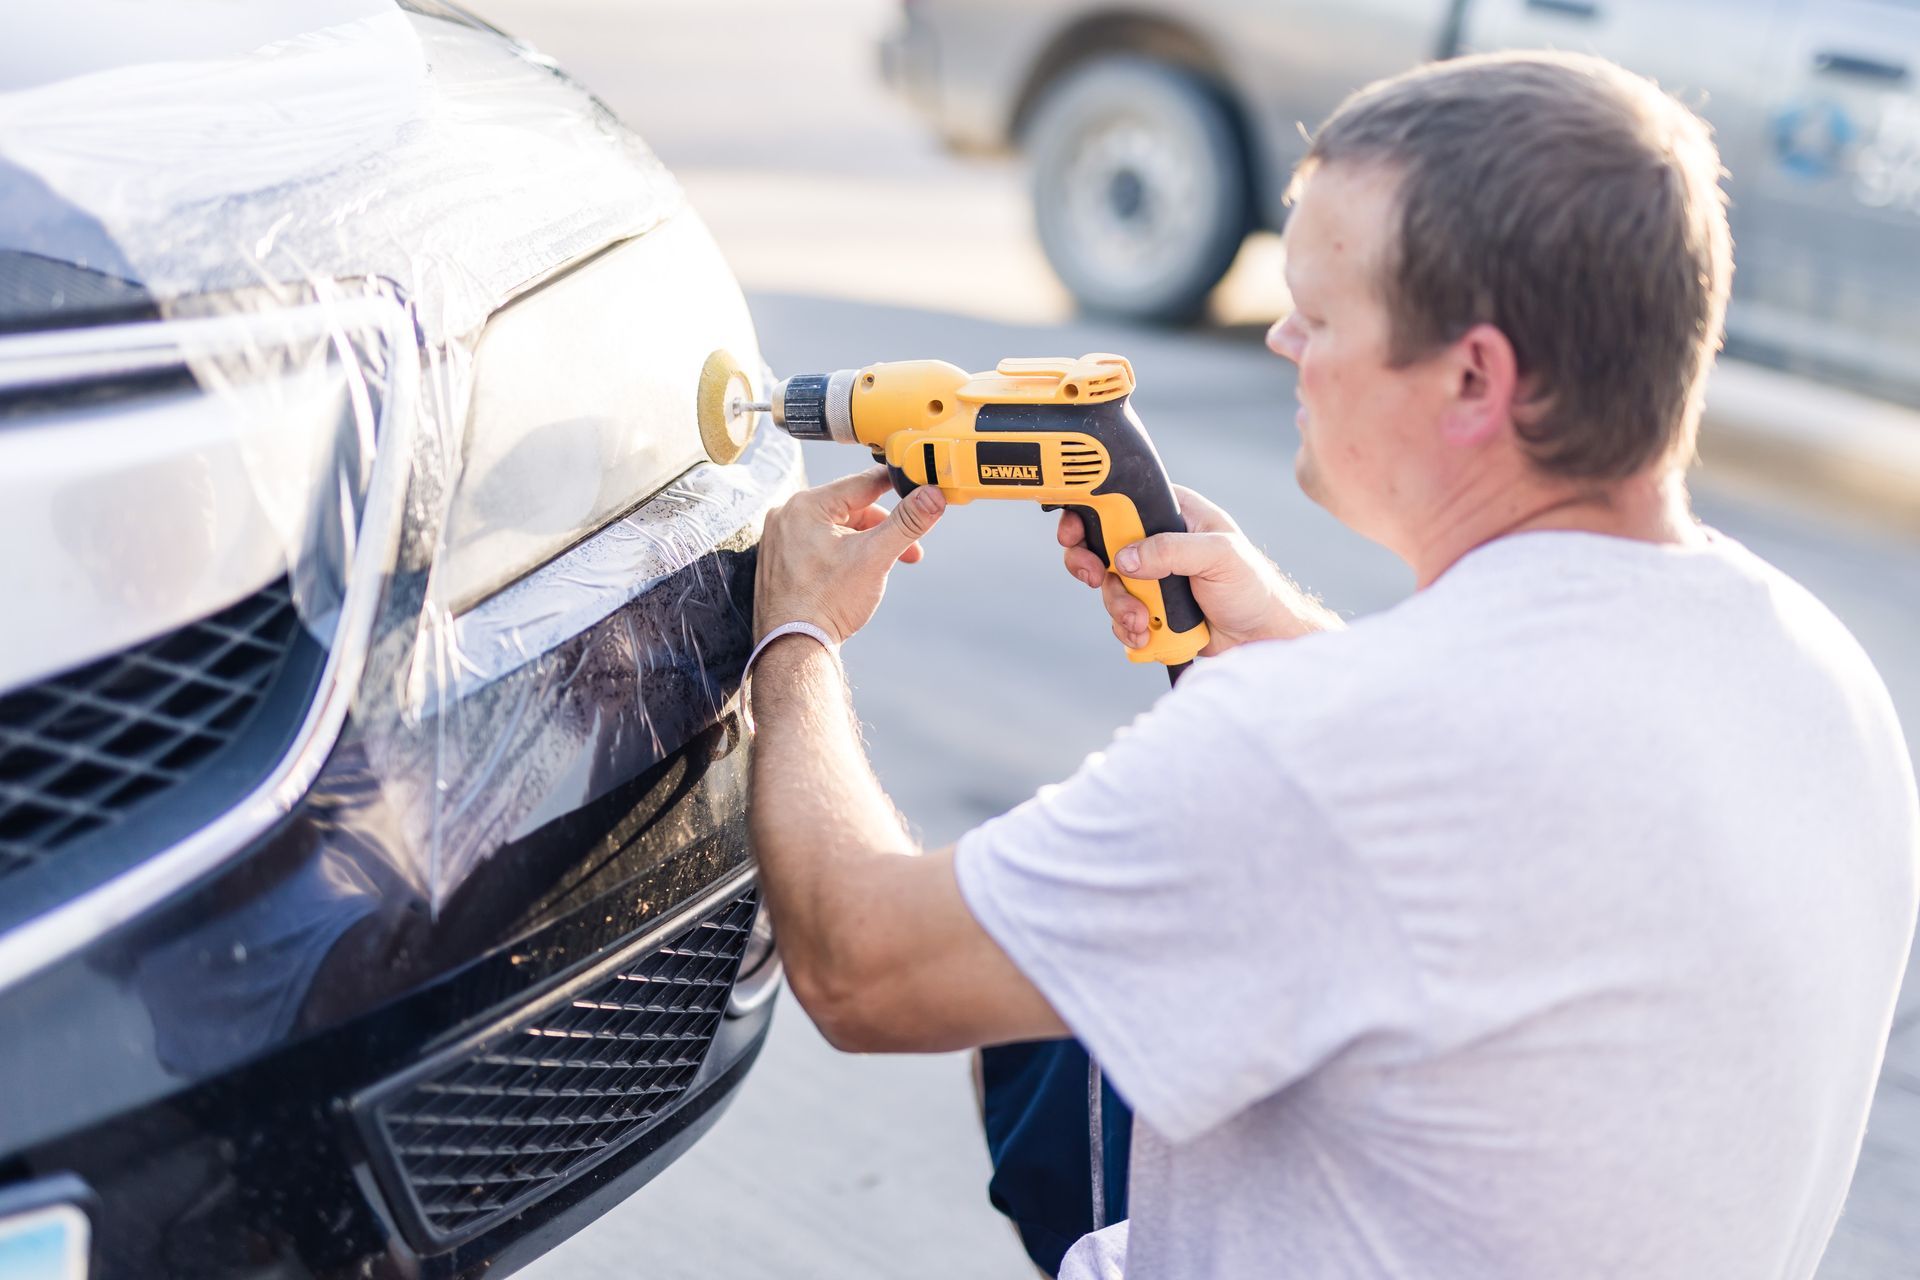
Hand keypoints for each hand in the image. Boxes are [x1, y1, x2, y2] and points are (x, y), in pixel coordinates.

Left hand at [755, 467, 946, 644]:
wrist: (793, 648)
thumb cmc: (828, 603)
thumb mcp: (875, 557)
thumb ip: (907, 523)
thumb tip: (933, 495)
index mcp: (806, 505)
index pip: (863, 484)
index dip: (898, 486)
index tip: (922, 489)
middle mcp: (787, 515)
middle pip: (850, 508)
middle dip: (883, 528)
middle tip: (910, 550)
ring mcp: (780, 538)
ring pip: (837, 527)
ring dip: (865, 543)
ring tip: (883, 568)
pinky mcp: (780, 559)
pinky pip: (820, 543)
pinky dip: (844, 553)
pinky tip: (856, 575)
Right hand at [1057, 485, 1341, 655]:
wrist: (1261, 639)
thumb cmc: (1253, 588)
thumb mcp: (1220, 556)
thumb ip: (1172, 550)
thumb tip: (1125, 557)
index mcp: (1173, 515)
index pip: (1120, 502)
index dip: (1090, 513)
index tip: (1075, 532)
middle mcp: (1157, 543)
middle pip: (1100, 545)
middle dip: (1094, 567)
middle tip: (1098, 578)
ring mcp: (1150, 578)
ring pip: (1107, 587)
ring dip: (1118, 607)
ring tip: (1142, 621)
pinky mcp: (1149, 610)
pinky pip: (1119, 617)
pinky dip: (1127, 630)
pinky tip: (1147, 635)